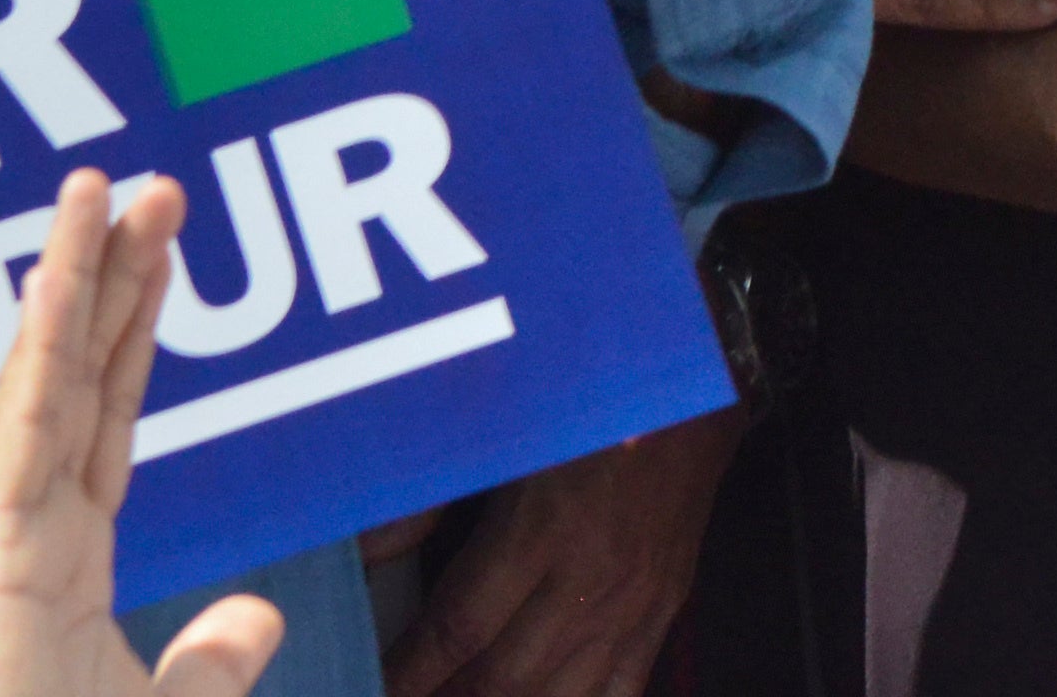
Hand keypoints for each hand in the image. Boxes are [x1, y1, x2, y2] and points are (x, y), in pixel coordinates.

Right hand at [0, 170, 286, 696]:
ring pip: (40, 385)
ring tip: (96, 183)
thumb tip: (256, 612)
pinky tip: (51, 281)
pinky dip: (35, 356)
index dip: (130, 328)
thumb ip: (210, 662)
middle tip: (145, 178)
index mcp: (60, 561)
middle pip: (75, 378)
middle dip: (106, 277)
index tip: (155, 246)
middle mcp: (21, 537)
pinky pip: (18, 438)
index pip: (105, 414)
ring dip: (67, 279)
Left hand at [386, 411, 735, 696]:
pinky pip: (621, 690)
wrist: (691, 390)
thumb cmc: (589, 402)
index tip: (372, 685)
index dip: (407, 672)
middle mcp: (590, 579)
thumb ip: (428, 499)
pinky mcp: (664, 609)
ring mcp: (633, 603)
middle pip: (501, 680)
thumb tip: (364, 554)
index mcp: (542, 530)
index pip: (457, 630)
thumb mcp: (504, 433)